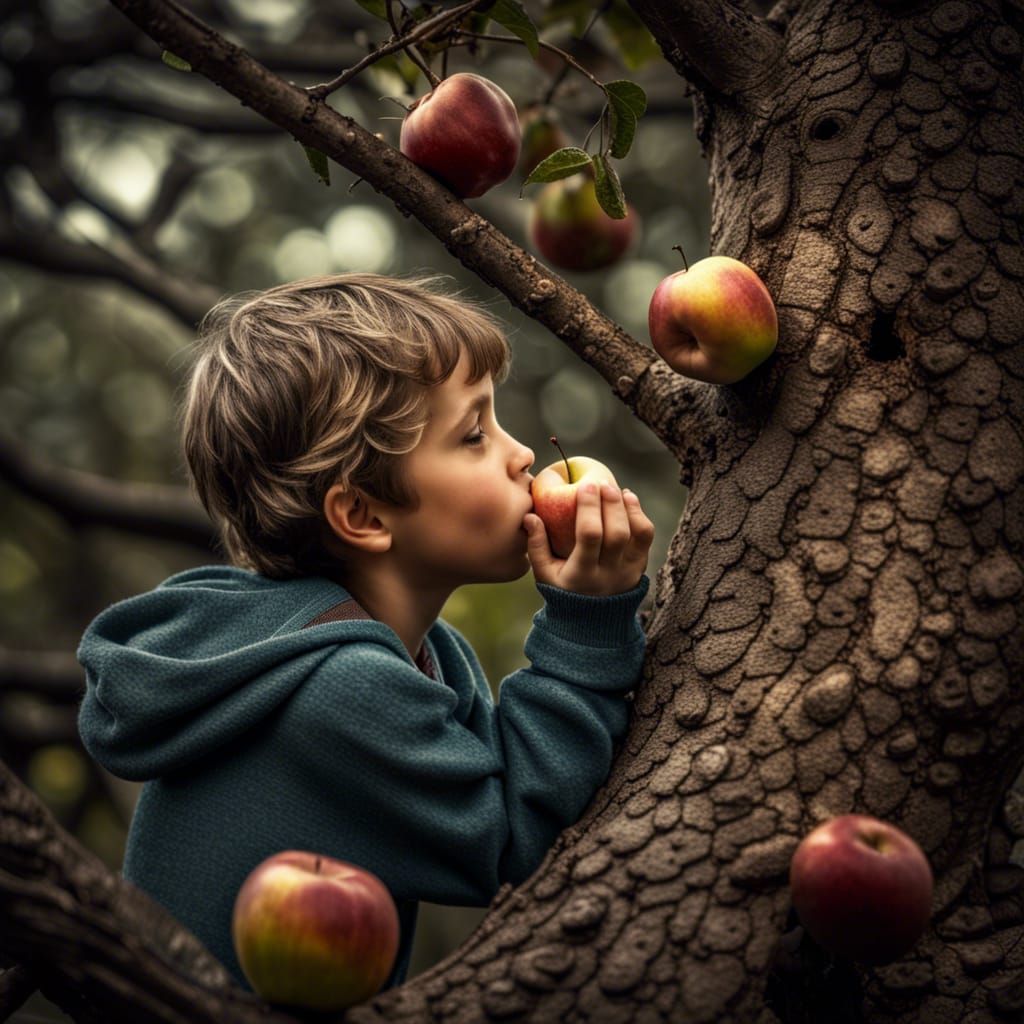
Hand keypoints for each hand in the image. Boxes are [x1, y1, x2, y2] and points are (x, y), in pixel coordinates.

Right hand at [524, 482, 653, 595]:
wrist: (592, 622)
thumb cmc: (562, 590)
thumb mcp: (544, 573)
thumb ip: (536, 545)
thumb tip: (530, 516)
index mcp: (582, 574)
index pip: (590, 536)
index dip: (589, 508)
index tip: (584, 486)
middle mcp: (609, 574)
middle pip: (617, 532)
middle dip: (610, 503)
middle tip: (602, 483)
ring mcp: (628, 571)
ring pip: (637, 534)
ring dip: (628, 507)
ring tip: (617, 490)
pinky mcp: (640, 567)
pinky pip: (646, 538)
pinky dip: (639, 515)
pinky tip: (628, 500)